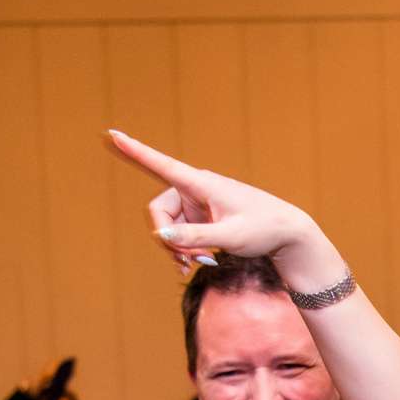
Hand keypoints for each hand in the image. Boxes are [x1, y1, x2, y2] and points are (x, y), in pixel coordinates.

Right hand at [106, 130, 337, 282]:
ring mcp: (198, 204)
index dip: (135, 151)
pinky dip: (184, 250)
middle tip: (187, 262)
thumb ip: (195, 237)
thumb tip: (162, 234)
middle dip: (167, 238)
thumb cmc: (263, 229)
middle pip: (159, 211)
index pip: (162, 165)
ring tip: (196, 265)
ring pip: (169, 226)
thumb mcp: (230, 237)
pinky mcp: (203, 217)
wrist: (287, 233)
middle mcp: (195, 189)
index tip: (112, 134)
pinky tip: (194, 265)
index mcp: (201, 183)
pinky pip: (181, 233)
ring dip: (176, 248)